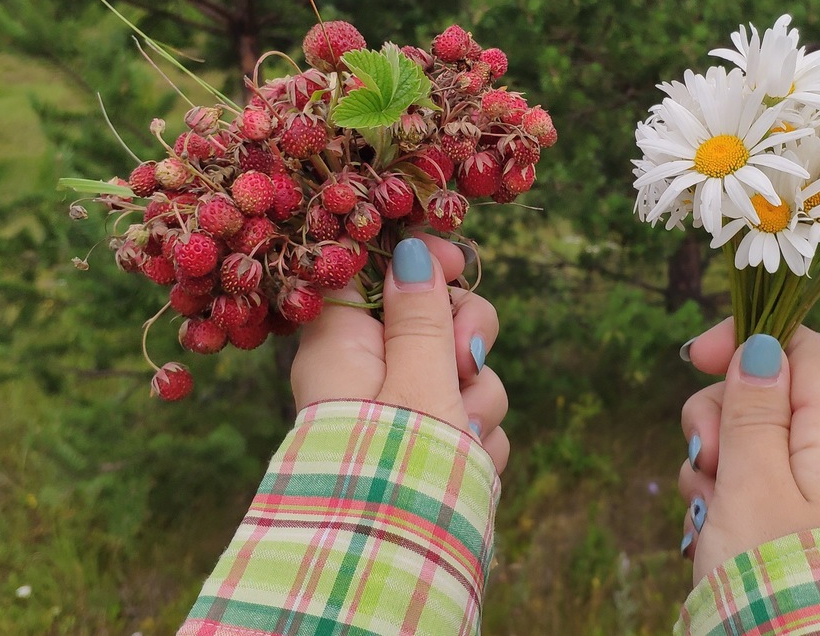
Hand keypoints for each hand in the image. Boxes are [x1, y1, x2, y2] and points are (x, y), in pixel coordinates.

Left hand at [290, 235, 509, 471]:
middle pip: (432, 317)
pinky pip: (468, 419)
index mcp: (342, 347)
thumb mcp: (417, 379)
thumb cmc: (397, 468)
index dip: (421, 259)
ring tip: (463, 436)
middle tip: (464, 361)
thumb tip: (409, 249)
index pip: (375, 271)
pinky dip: (477, 438)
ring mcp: (401, 416)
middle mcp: (367, 376)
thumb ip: (420, 314)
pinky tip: (469, 465)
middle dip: (465, 337)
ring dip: (477, 398)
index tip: (457, 261)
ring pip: (461, 372)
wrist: (396, 569)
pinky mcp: (429, 450)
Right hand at [677, 320, 819, 581]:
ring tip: (710, 510)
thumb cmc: (774, 574)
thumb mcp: (753, 480)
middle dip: (717, 415)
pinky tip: (709, 530)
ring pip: (743, 443)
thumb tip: (762, 344)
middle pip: (764, 394)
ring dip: (710, 464)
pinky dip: (716, 499)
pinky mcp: (780, 524)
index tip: (696, 356)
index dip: (749, 339)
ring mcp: (804, 493)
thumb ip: (753, 409)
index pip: (805, 350)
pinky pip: (739, 487)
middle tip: (708, 457)